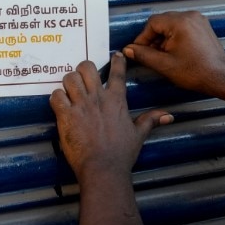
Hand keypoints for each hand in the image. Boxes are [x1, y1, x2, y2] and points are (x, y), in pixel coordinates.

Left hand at [49, 53, 172, 182]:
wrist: (103, 169)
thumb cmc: (121, 154)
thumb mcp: (139, 135)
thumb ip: (150, 120)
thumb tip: (169, 116)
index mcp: (116, 100)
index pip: (117, 72)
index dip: (116, 61)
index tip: (115, 55)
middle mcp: (98, 98)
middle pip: (87, 67)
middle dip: (83, 70)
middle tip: (83, 79)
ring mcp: (81, 105)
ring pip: (69, 78)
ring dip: (68, 83)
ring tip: (70, 91)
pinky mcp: (66, 116)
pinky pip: (56, 96)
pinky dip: (56, 98)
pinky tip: (60, 104)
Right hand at [123, 10, 224, 96]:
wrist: (220, 78)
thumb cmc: (196, 72)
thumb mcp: (164, 65)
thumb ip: (143, 55)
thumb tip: (129, 49)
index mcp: (180, 22)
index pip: (152, 23)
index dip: (143, 38)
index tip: (139, 51)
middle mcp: (190, 16)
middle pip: (162, 22)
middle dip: (154, 39)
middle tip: (151, 55)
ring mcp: (198, 20)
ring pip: (171, 25)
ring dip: (164, 39)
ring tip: (164, 56)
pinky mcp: (202, 26)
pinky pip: (182, 27)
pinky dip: (175, 37)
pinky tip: (175, 52)